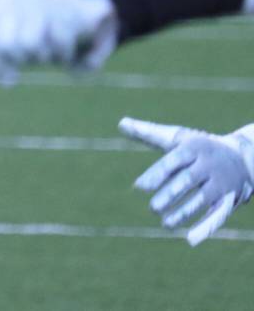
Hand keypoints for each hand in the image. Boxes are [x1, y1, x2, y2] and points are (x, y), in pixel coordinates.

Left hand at [0, 0, 116, 85]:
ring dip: (43, 57)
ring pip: (31, 46)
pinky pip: (59, 45)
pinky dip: (64, 55)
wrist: (80, 8)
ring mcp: (43, 3)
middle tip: (31, 57)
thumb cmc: (35, 26)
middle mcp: (18, 0)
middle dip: (20, 60)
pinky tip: (66, 48)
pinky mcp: (69, 11)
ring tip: (48, 51)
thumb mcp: (5, 32)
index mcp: (0, 5)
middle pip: (7, 45)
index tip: (8, 75)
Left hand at [119, 117, 253, 245]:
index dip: (156, 174)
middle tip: (153, 208)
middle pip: (187, 181)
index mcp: (192, 148)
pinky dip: (206, 228)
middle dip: (170, 195)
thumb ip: (148, 133)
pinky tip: (190, 240)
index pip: (173, 161)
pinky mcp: (229, 199)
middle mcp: (207, 166)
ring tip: (164, 223)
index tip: (139, 187)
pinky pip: (218, 215)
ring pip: (202, 200)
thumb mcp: (177, 137)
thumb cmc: (199, 147)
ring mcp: (220, 183)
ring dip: (183, 213)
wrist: (244, 156)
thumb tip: (121, 123)